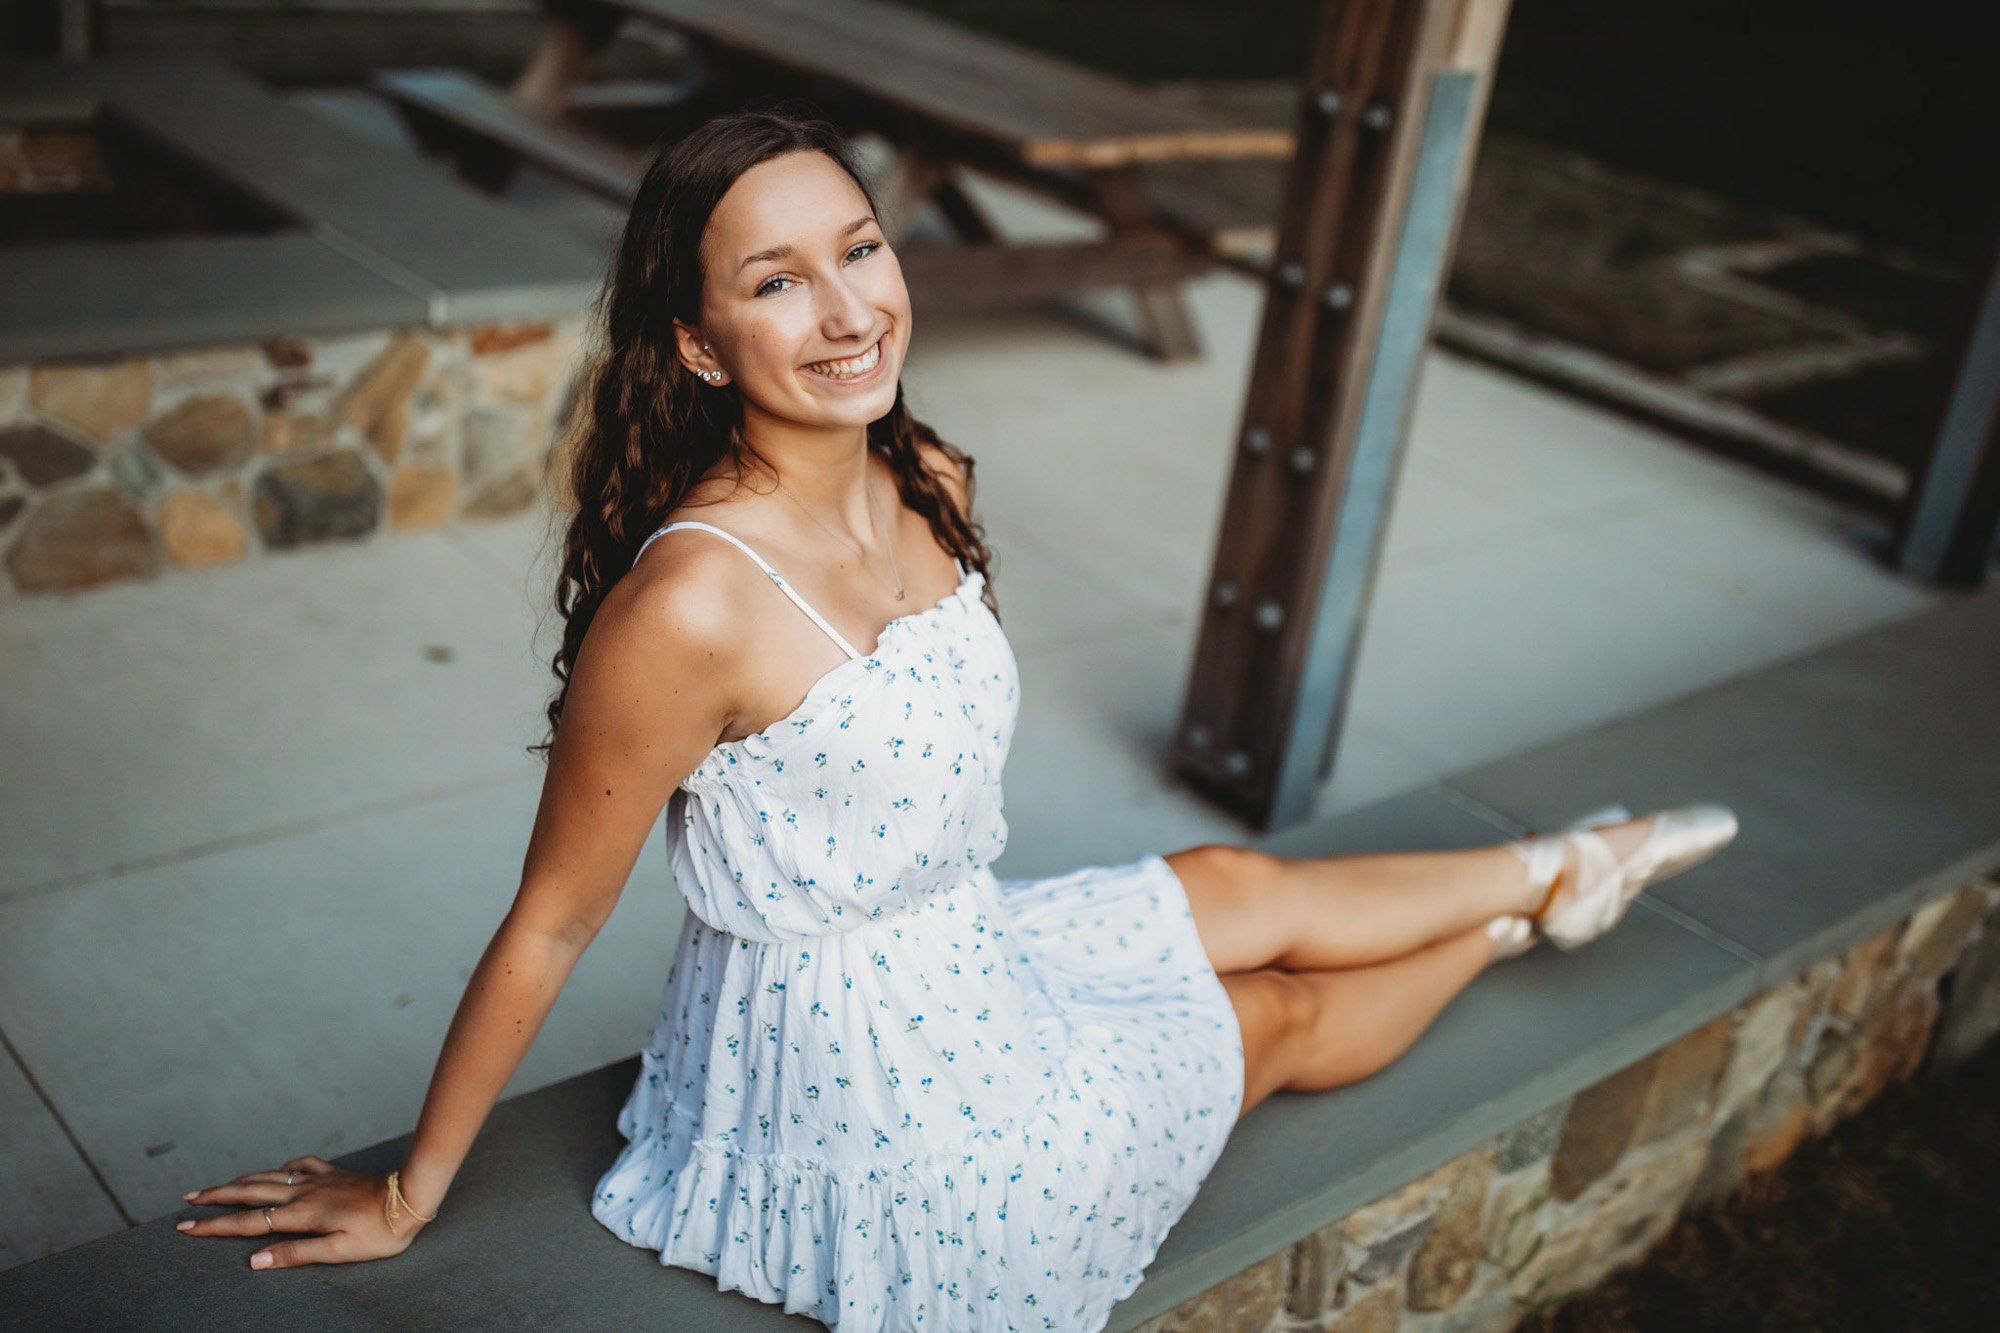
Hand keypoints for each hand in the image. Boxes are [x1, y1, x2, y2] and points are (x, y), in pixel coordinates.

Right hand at [176, 1155, 430, 1268]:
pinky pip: (300, 1166)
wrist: (410, 1196)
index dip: (215, 1226)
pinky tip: (278, 1171)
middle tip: (188, 1200)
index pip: (249, 1222)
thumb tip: (255, 1260)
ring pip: (269, 1177)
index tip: (185, 1226)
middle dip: (216, 1198)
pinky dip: (280, 1168)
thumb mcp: (339, 1251)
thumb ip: (296, 1254)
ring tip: (217, 1186)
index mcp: (302, 1214)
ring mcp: (318, 1180)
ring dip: (240, 1181)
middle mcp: (304, 1193)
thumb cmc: (380, 1231)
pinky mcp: (333, 1173)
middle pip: (250, 1193)